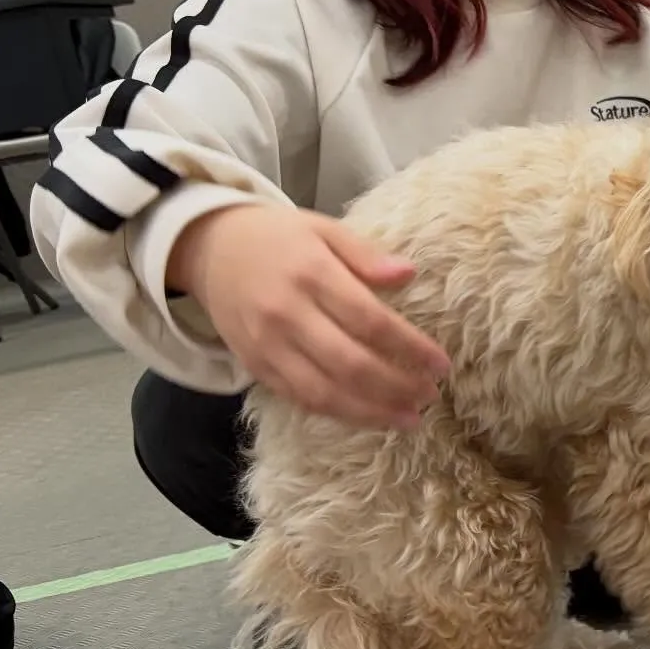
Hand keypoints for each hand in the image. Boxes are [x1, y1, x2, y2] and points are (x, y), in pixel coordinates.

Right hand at [167, 203, 449, 428]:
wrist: (208, 248)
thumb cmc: (277, 237)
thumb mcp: (323, 229)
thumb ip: (366, 254)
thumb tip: (409, 274)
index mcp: (311, 274)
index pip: (370, 321)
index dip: (410, 348)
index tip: (441, 364)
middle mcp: (287, 314)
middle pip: (350, 364)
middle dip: (396, 387)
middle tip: (430, 395)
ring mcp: (267, 345)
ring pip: (324, 393)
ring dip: (371, 413)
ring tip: (409, 419)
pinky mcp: (255, 366)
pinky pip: (301, 399)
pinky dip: (339, 414)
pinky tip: (370, 418)